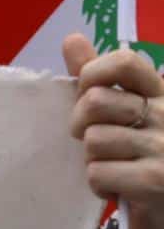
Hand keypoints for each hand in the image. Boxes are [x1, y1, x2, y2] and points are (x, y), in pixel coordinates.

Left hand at [62, 35, 163, 228]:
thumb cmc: (140, 159)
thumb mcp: (123, 115)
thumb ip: (97, 79)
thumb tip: (72, 39)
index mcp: (160, 94)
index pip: (125, 62)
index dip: (92, 74)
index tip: (86, 93)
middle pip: (96, 102)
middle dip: (81, 125)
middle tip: (93, 142)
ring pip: (94, 141)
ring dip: (92, 160)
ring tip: (112, 168)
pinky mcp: (157, 181)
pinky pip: (99, 173)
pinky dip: (98, 185)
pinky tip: (115, 189)